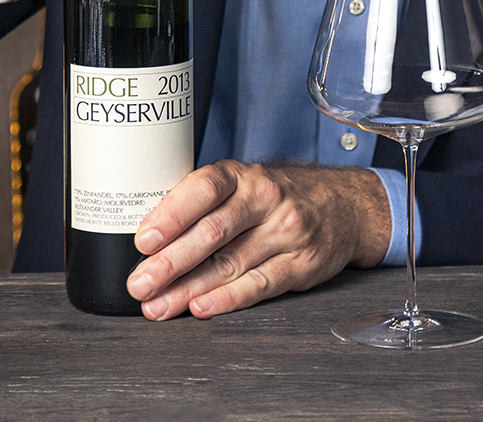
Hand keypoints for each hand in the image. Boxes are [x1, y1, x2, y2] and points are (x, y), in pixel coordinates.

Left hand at [126, 161, 391, 320]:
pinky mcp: (301, 263)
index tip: (144, 240)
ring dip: (189, 290)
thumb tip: (150, 235)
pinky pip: (259, 284)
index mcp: (242, 175)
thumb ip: (203, 202)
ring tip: (159, 305)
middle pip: (213, 232)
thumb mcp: (242, 183)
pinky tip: (201, 308)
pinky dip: (228, 299)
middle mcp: (265, 198)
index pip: (205, 188)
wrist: (342, 204)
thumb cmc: (275, 196)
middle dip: (171, 263)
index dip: (172, 214)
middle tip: (141, 284)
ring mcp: (286, 231)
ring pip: (230, 264)